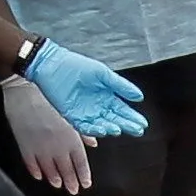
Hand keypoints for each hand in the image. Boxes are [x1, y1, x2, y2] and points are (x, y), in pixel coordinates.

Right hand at [0, 72, 94, 195]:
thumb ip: (83, 130)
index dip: (83, 175)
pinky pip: (31, 164)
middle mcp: (57, 146)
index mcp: (70, 138)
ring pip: (49, 169)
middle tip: (73, 190)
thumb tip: (94, 142)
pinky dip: (35, 171)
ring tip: (58, 185)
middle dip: (70, 181)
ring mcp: (40, 148)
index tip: (85, 184)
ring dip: (54, 178)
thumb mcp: (70, 113)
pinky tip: (39, 176)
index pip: (80, 162)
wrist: (25, 89)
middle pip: (66, 169)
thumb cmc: (50, 97)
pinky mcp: (24, 146)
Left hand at [23, 38, 143, 139]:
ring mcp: (86, 113)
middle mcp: (98, 107)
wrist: (52, 65)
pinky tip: (104, 129)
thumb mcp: (103, 73)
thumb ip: (121, 85)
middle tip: (137, 130)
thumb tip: (139, 97)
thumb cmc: (77, 66)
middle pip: (116, 120)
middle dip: (127, 126)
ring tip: (119, 129)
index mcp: (107, 96)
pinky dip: (95, 129)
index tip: (143, 124)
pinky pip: (86, 127)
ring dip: (112, 128)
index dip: (133, 117)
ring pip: (102, 125)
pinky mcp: (73, 116)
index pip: (123, 110)